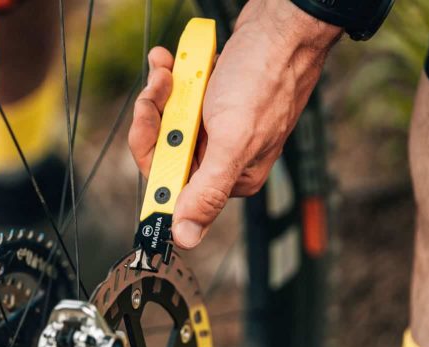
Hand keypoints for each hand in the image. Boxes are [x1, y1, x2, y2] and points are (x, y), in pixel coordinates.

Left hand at [129, 0, 341, 248]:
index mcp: (231, 177)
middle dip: (155, 117)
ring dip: (161, 93)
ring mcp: (219, 128)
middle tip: (158, 89)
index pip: (174, 186)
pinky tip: (171, 62)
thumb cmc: (264, 77)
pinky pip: (179, 99)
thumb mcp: (232, 140)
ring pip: (170, 121)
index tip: (146, 126)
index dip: (153, 157)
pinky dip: (171, 79)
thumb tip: (186, 238)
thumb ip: (207, 191)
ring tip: (166, 68)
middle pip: (167, 151)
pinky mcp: (215, 103)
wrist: (283, 27)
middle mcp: (223, 157)